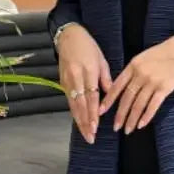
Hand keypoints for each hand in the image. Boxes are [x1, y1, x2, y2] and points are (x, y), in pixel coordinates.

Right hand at [58, 25, 111, 143]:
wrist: (68, 36)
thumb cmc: (88, 47)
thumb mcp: (101, 60)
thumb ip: (106, 79)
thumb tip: (110, 97)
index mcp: (88, 71)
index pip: (91, 97)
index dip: (93, 113)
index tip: (95, 126)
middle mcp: (76, 78)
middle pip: (81, 105)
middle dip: (86, 122)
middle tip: (91, 137)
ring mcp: (67, 81)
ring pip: (73, 105)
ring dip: (79, 121)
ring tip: (86, 134)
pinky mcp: (62, 83)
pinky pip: (69, 101)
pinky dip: (74, 113)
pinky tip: (79, 123)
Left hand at [100, 32, 173, 134]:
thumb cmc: (164, 53)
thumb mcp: (143, 57)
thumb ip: (133, 70)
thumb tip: (123, 85)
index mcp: (132, 66)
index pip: (117, 86)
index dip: (108, 100)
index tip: (101, 111)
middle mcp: (140, 75)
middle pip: (127, 99)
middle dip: (120, 115)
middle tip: (115, 127)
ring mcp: (152, 82)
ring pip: (138, 105)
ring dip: (132, 119)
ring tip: (128, 130)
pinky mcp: (164, 88)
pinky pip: (153, 106)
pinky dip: (146, 116)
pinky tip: (141, 125)